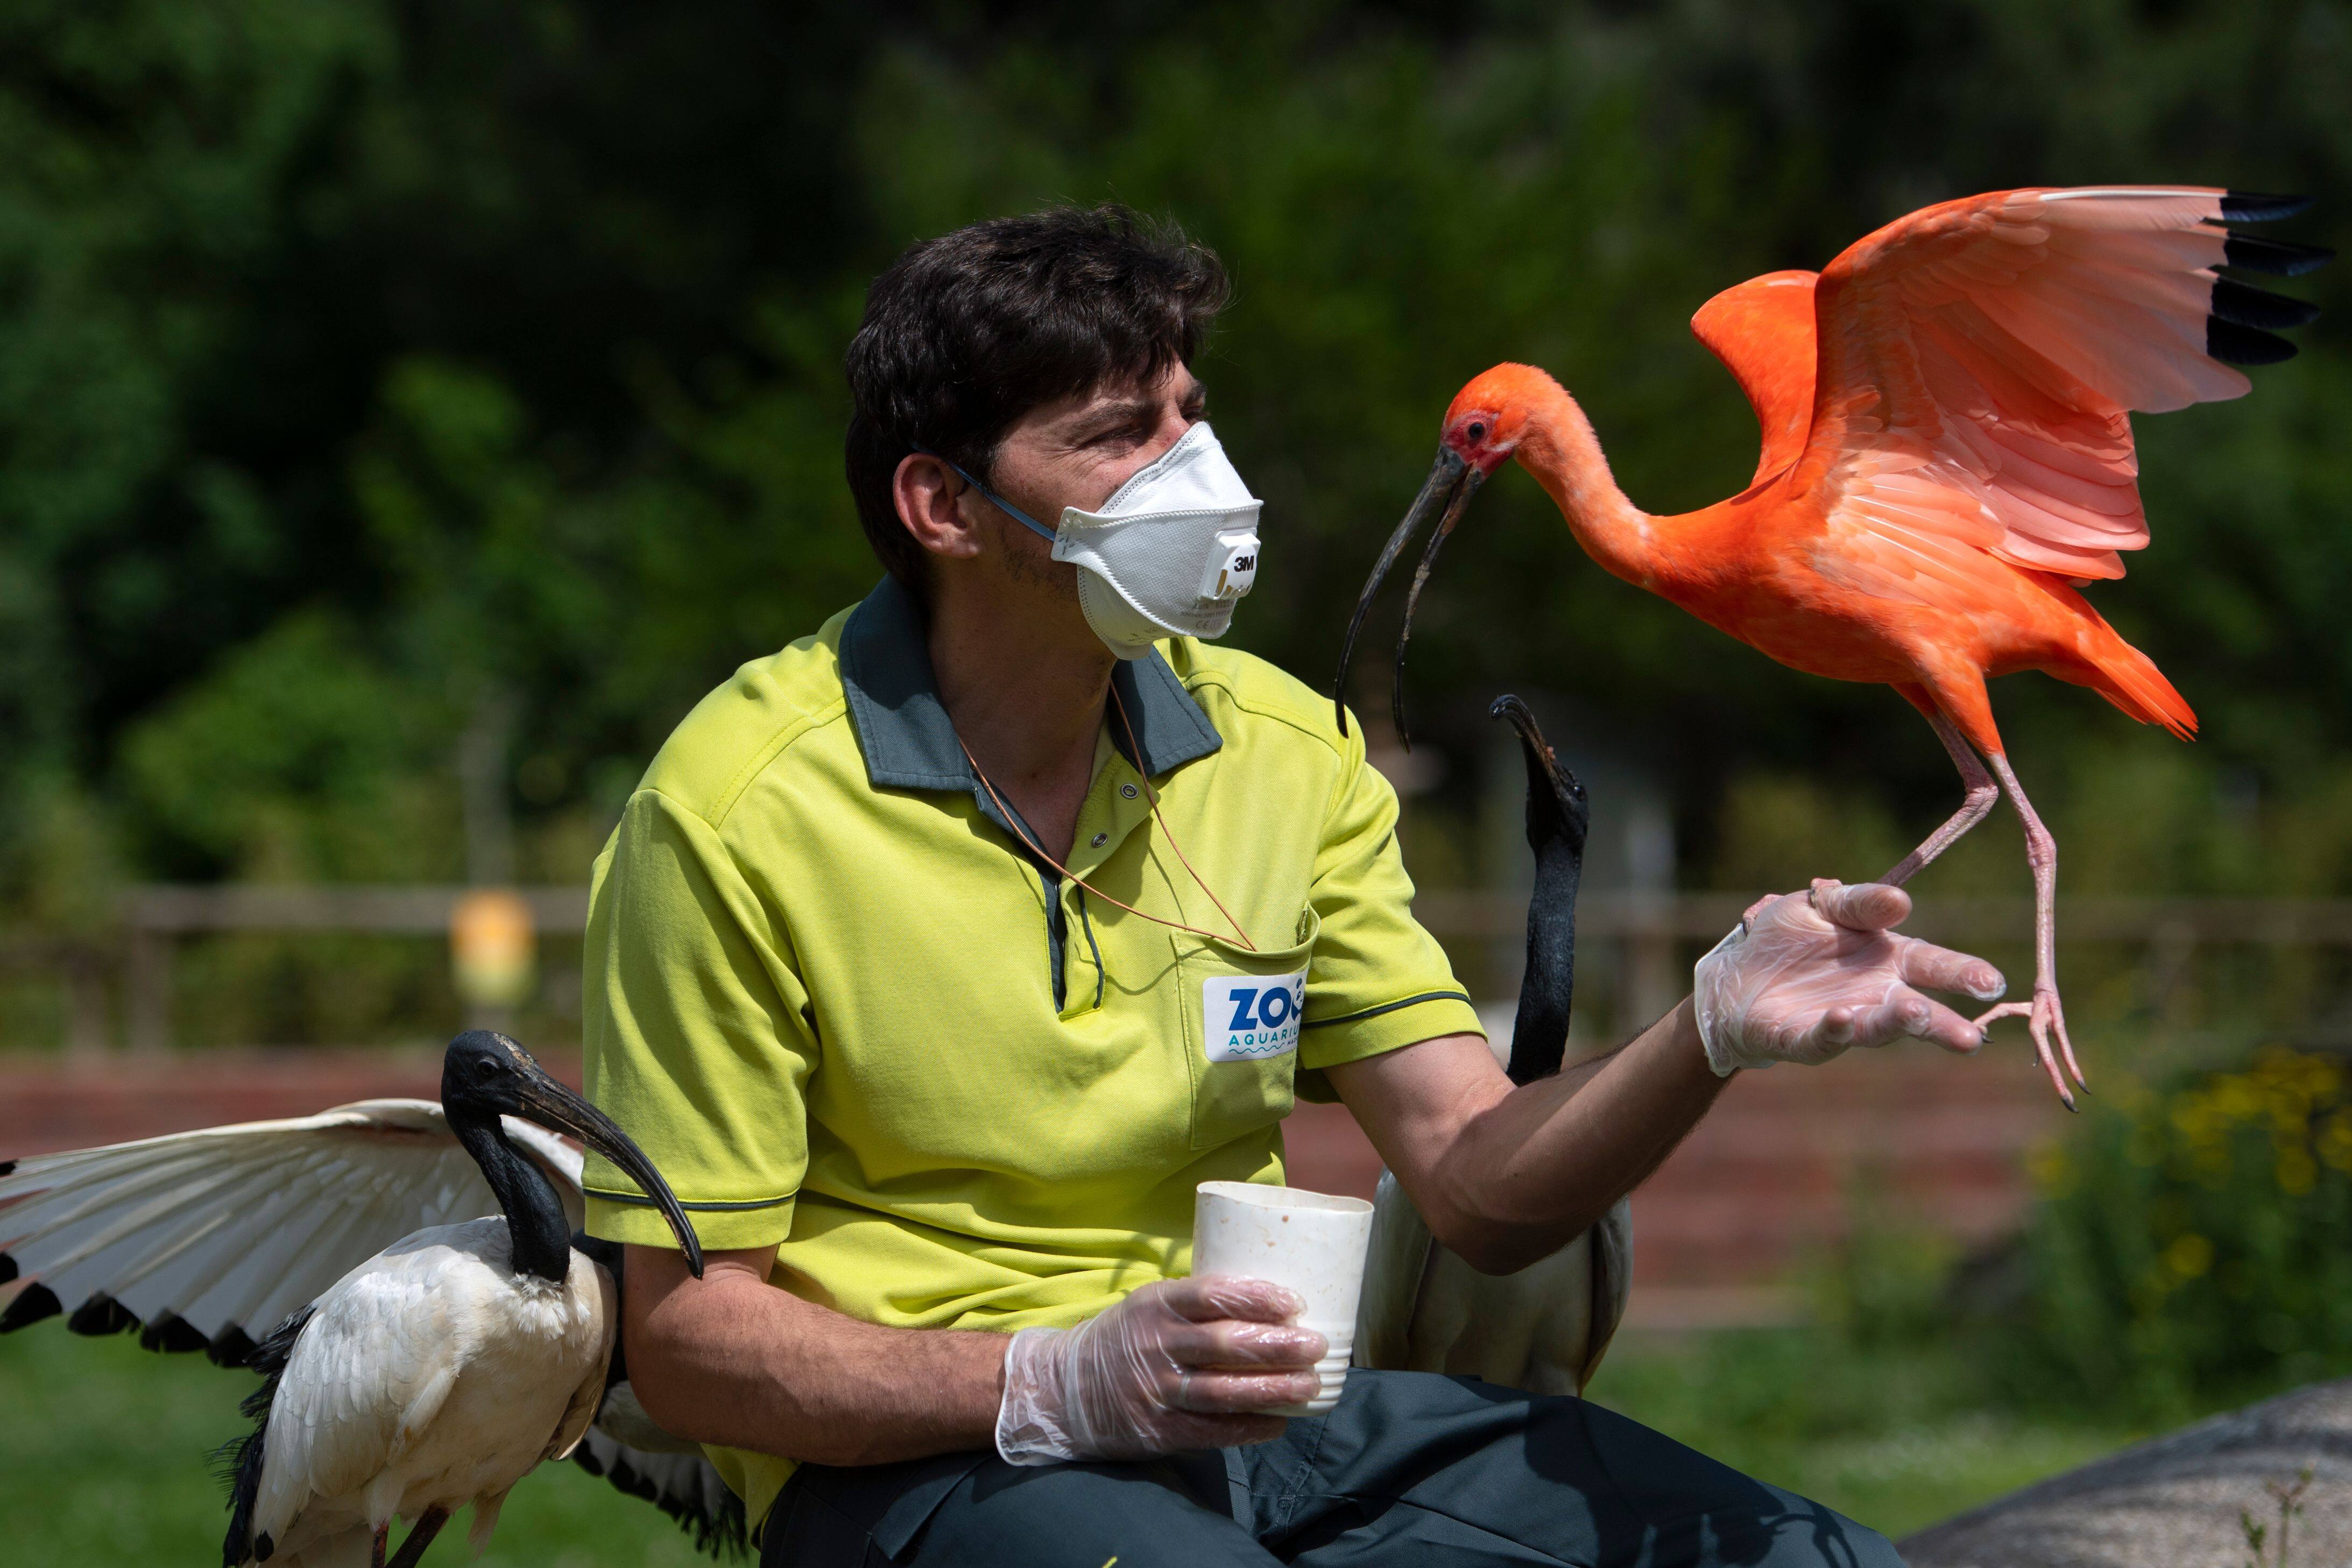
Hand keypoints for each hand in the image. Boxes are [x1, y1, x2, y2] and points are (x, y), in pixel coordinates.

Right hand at [995, 1275, 1325, 1464]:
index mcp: (1157, 1305)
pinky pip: (1210, 1431)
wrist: (1065, 1389)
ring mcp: (1157, 1390)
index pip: (1211, 1295)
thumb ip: (1197, 1304)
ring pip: (1223, 1392)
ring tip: (1310, 1386)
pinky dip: (1248, 1428)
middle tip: (1315, 1345)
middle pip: (1224, 1344)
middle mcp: (1156, 1345)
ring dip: (1272, 1390)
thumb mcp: (1150, 1306)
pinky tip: (1278, 1423)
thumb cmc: (1125, 1339)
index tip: (1294, 1303)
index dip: (1256, 1298)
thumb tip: (1269, 1303)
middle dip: (1276, 1346)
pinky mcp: (1157, 1430)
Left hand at [1692, 879, 2005, 1075]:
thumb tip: (1902, 901)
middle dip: (1944, 1023)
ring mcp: (1842, 1021)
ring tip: (1914, 1014)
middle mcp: (1874, 996)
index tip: (1992, 982)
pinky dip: (1833, 1030)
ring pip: (1875, 1029)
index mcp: (1887, 959)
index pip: (1933, 964)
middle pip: (1917, 1011)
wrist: (1734, 971)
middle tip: (1973, 1037)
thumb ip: (1859, 903)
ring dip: (1895, 1025)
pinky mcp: (1804, 1039)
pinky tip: (1841, 1017)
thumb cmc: (1787, 937)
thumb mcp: (1822, 905)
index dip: (1962, 973)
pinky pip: (1822, 1037)